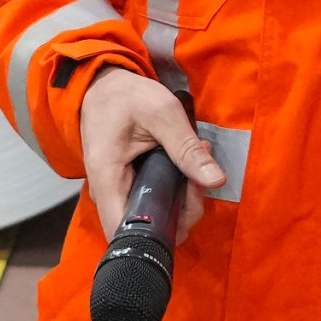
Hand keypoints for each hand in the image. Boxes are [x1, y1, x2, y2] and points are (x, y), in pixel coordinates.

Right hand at [78, 66, 227, 244]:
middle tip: (199, 177)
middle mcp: (108, 195)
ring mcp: (117, 193)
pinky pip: (153, 204)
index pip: (126, 234)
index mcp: (107, 180)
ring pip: (153, 219)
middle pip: (147, 229)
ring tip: (195, 165)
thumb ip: (186, 148)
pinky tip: (185, 168)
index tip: (188, 198)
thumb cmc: (125, 96)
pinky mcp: (128, 188)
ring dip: (182, 202)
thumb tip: (216, 181)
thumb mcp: (161, 113)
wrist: (103, 86)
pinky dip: (174, 193)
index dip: (162, 231)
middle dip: (183, 212)